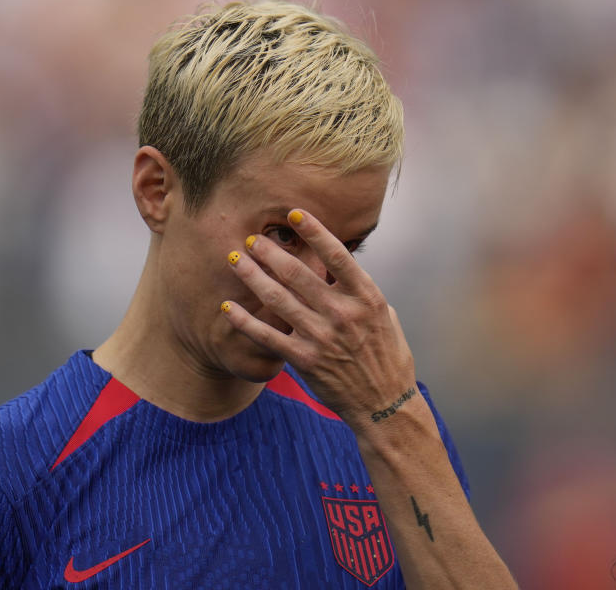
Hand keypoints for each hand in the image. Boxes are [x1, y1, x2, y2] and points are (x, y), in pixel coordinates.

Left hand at [221, 208, 417, 429]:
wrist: (384, 403)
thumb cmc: (387, 356)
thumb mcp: (384, 315)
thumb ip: (358, 290)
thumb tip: (338, 265)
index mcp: (366, 297)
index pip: (337, 255)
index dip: (314, 231)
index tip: (293, 213)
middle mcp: (343, 313)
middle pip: (298, 273)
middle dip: (270, 252)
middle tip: (251, 239)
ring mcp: (322, 337)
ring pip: (278, 299)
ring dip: (253, 277)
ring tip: (235, 260)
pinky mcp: (305, 360)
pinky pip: (268, 336)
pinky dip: (245, 321)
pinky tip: (228, 307)